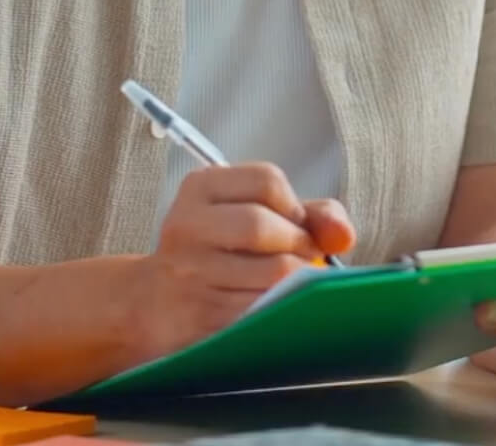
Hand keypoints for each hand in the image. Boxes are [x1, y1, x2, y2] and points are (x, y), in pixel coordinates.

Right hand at [127, 163, 354, 360]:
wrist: (153, 303)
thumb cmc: (214, 253)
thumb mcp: (249, 214)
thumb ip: (307, 215)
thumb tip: (343, 235)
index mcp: (200, 188)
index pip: (267, 180)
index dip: (293, 205)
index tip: (293, 223)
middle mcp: (188, 225)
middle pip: (265, 225)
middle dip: (297, 244)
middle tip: (297, 257)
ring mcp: (191, 272)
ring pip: (273, 272)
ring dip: (293, 280)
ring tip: (284, 282)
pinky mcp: (202, 315)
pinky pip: (264, 308)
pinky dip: (281, 306)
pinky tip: (273, 305)